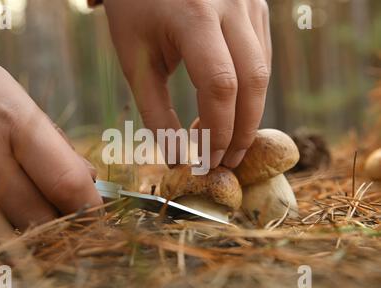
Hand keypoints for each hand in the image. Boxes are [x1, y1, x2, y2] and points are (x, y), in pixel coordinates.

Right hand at [0, 43, 101, 231]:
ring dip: (22, 219)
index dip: (90, 206)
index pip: (66, 184)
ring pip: (8, 230)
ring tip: (13, 187)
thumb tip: (88, 182)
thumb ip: (54, 143)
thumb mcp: (15, 98)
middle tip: (60, 205)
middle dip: (59, 219)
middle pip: (40, 219)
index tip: (98, 214)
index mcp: (13, 122)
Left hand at [104, 0, 270, 167]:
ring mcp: (249, 2)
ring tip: (227, 141)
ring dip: (249, 113)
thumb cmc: (135, 10)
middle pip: (253, 81)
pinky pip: (261, 56)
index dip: (218, 130)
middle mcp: (231, 4)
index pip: (219, 85)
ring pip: (262, 70)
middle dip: (243, 130)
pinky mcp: (256, 4)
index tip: (208, 160)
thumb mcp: (136, 59)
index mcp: (194, 15)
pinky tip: (231, 107)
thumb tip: (176, 158)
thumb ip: (154, 111)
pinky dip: (249, 90)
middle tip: (227, 161)